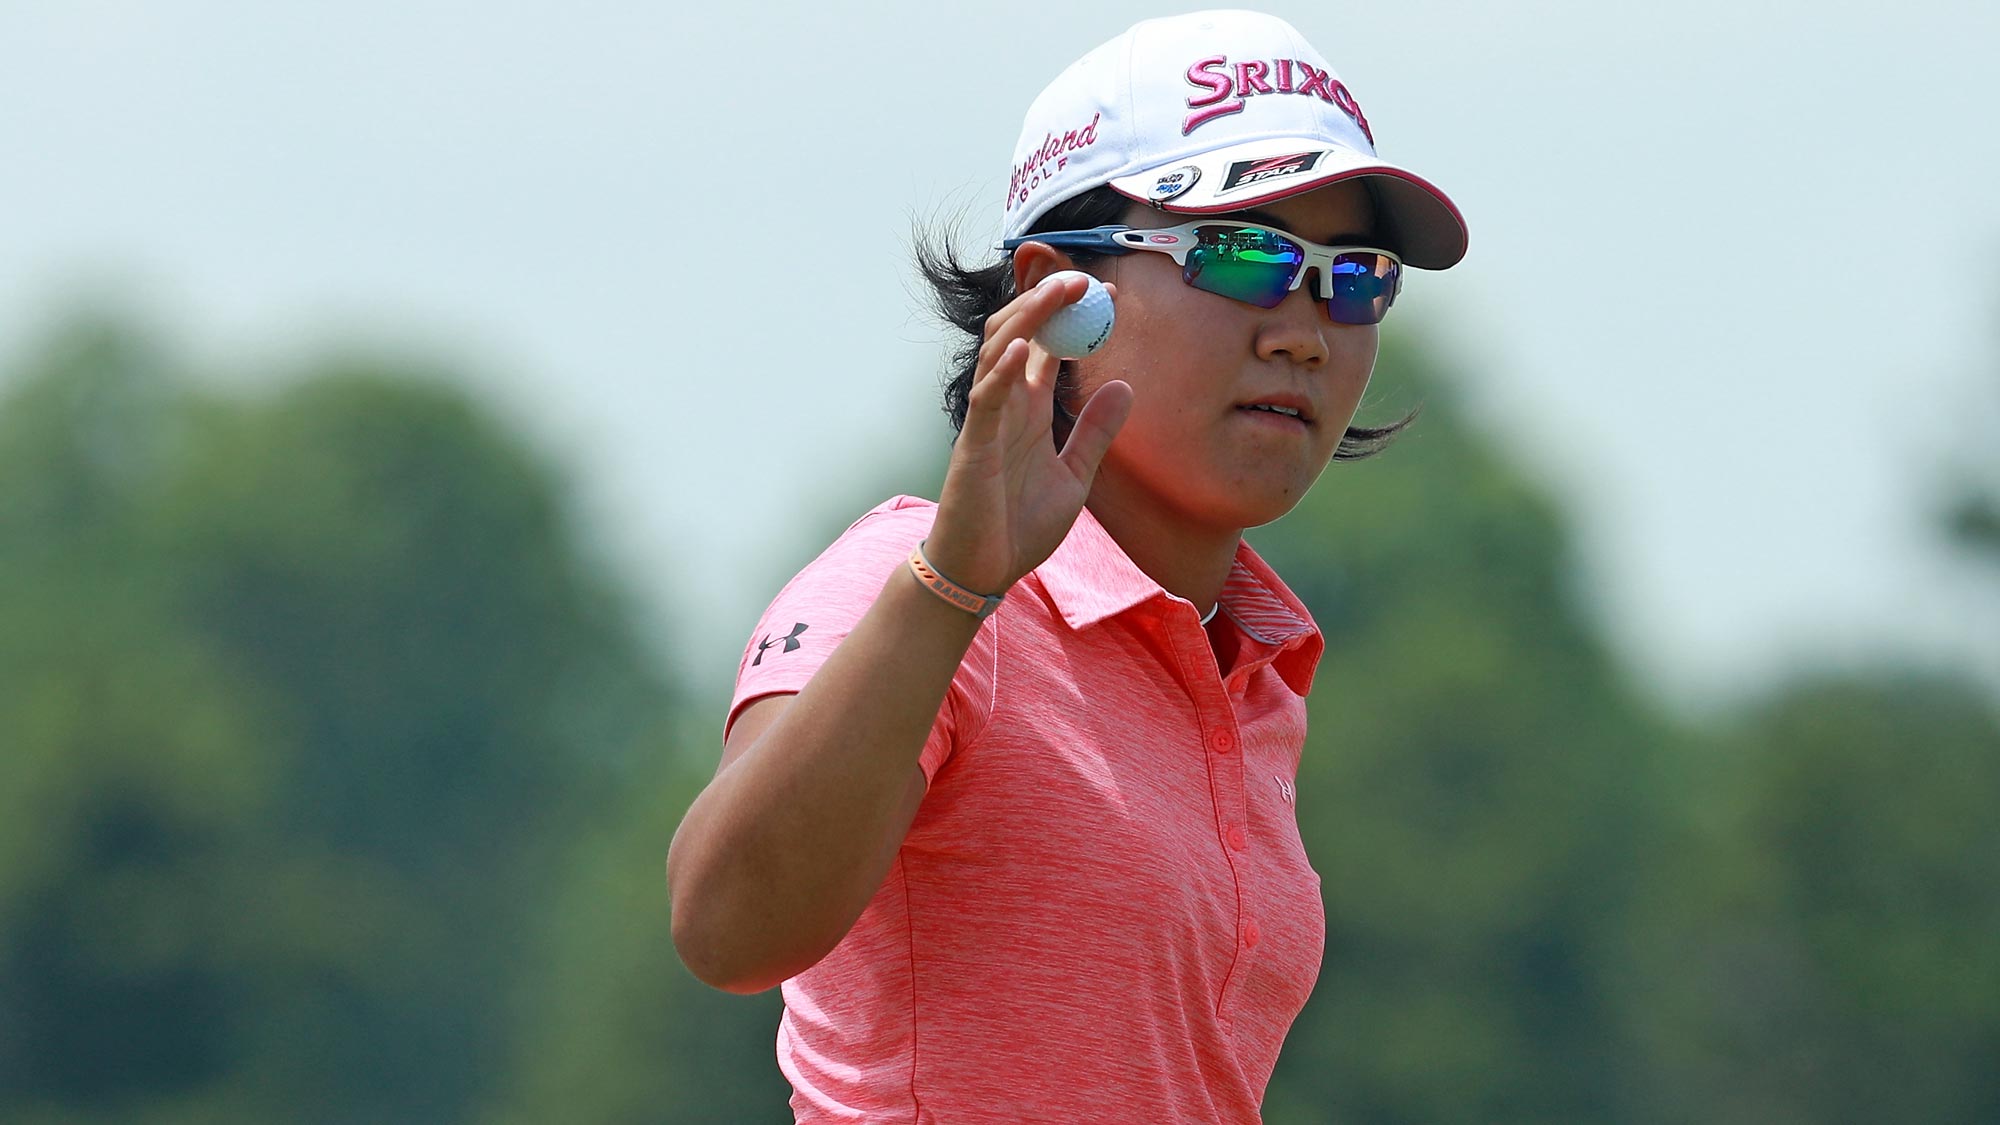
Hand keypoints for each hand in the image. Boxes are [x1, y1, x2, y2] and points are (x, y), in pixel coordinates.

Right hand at [925, 272, 1134, 593]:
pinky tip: (1019, 349)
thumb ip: (1096, 432)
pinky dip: (999, 372)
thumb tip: (1125, 385)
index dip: (1075, 316)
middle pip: (1020, 335)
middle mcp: (1006, 406)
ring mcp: (987, 422)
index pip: (1050, 347)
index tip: (1109, 293)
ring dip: (1027, 320)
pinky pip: (984, 400)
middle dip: (1051, 303)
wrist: (984, 571)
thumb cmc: (1019, 526)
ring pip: (997, 352)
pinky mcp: (973, 446)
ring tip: (1057, 291)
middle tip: (1087, 280)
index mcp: (1029, 410)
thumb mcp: (1076, 476)